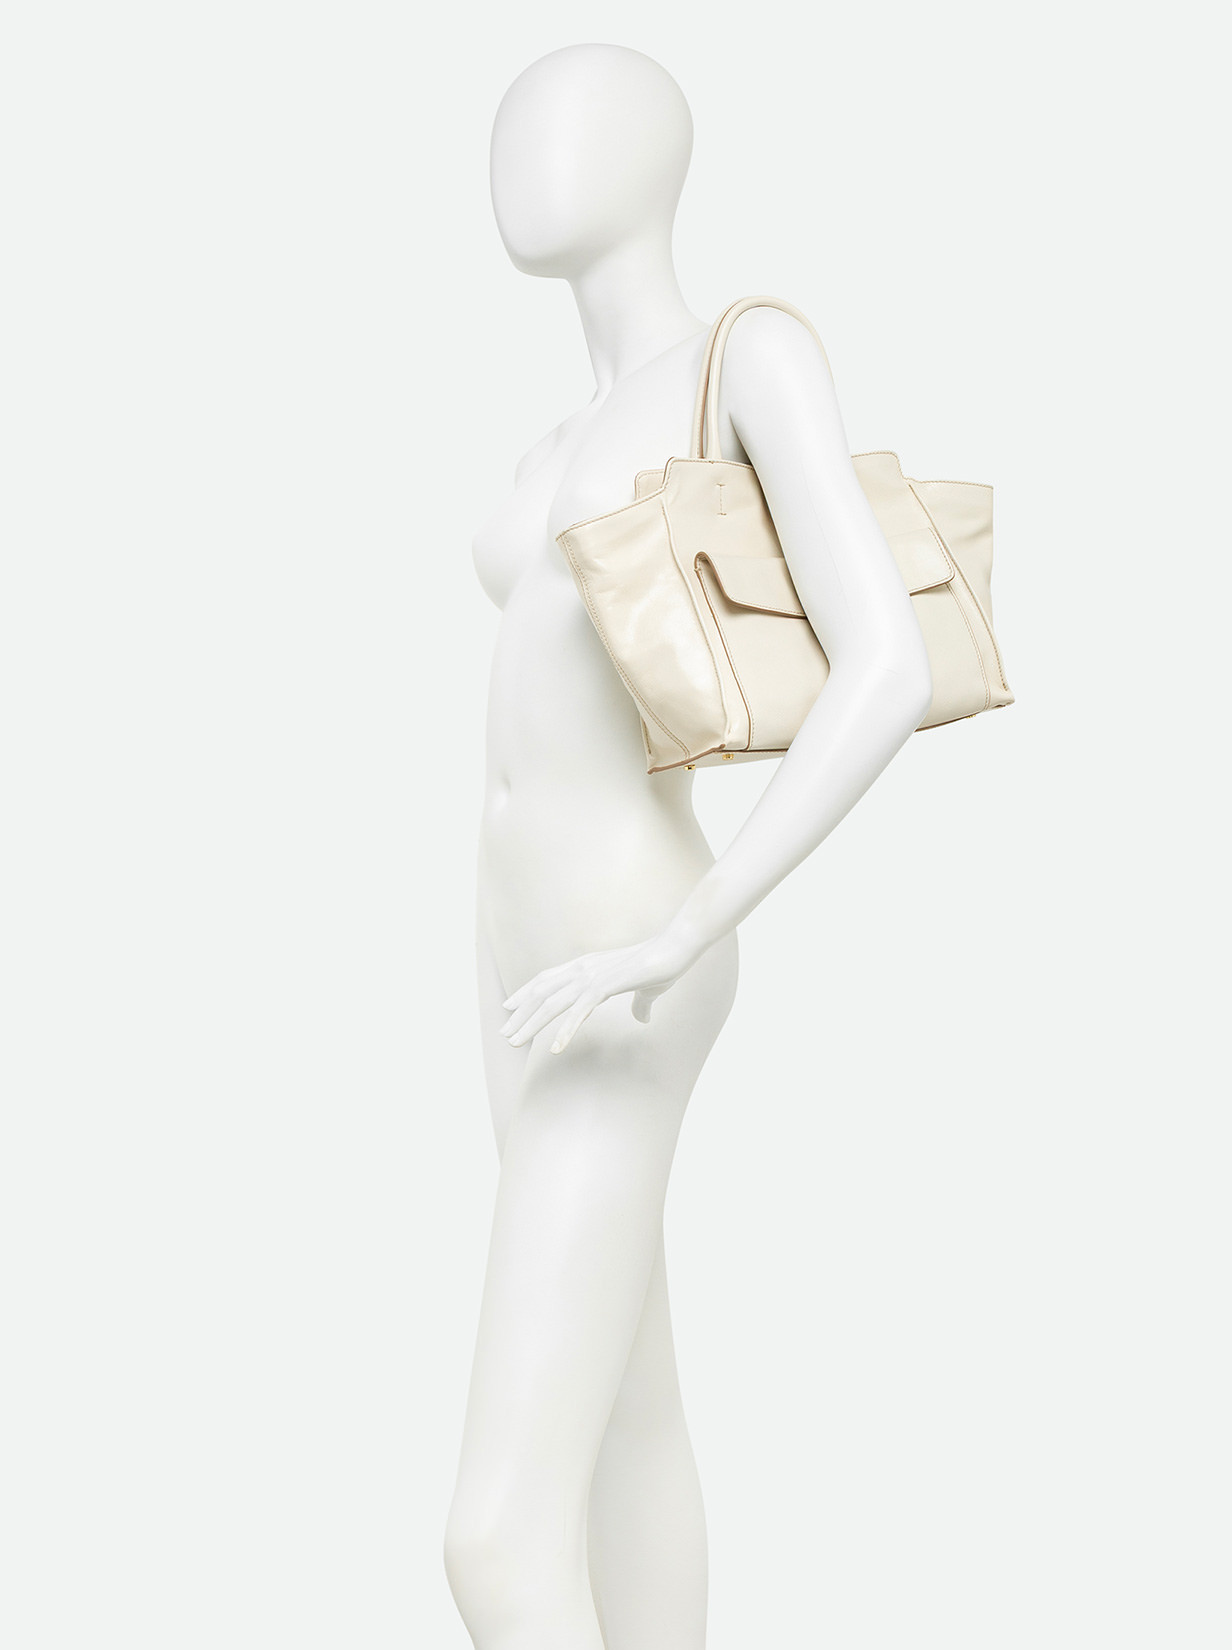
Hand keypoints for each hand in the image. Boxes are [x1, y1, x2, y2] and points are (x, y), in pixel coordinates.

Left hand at [500, 931, 701, 1055]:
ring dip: (531, 1024)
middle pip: (541, 993)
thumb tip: (641, 1018)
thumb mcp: (645, 989)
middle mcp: (583, 969)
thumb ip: (638, 1003)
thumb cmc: (662, 965)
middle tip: (505, 1035)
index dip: (526, 993)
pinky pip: (578, 1012)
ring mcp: (592, 977)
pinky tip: (556, 1048)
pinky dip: (565, 1031)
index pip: (547, 979)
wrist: (677, 949)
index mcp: (587, 966)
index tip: (509, 1006)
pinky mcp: (605, 986)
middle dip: (521, 1015)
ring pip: (551, 1004)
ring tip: (516, 1043)